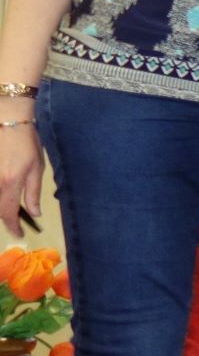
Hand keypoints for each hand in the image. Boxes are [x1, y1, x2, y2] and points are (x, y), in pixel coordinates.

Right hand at [0, 120, 43, 238]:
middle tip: (16, 221)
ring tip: (11, 206)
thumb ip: (33, 193)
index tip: (19, 233)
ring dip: (1, 206)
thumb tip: (34, 214)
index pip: (8, 213)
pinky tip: (5, 193)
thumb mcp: (37, 168)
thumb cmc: (28, 144)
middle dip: (6, 218)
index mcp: (10, 183)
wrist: (10, 121)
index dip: (13, 227)